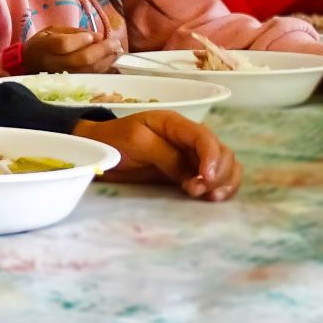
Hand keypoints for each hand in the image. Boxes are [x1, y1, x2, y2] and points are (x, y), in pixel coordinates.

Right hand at [21, 27, 118, 73]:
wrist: (28, 64)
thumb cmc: (43, 44)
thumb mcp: (53, 30)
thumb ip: (74, 32)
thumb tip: (98, 37)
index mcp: (45, 47)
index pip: (64, 45)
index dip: (82, 40)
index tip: (93, 35)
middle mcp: (53, 64)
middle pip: (81, 59)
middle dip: (102, 50)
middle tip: (115, 43)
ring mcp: (62, 76)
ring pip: (89, 70)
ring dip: (107, 60)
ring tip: (116, 50)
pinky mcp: (71, 84)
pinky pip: (91, 78)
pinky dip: (105, 70)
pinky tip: (112, 62)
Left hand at [74, 112, 241, 201]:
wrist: (97, 152)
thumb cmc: (113, 141)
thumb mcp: (136, 142)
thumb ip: (165, 155)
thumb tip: (192, 173)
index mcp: (176, 124)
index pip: (205, 137)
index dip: (212, 157)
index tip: (207, 178)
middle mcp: (189, 139)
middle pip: (222, 153)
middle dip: (219, 173)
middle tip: (199, 190)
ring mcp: (191, 157)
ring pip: (225, 166)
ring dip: (224, 182)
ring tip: (208, 197)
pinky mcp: (188, 174)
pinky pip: (215, 179)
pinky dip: (220, 188)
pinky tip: (212, 198)